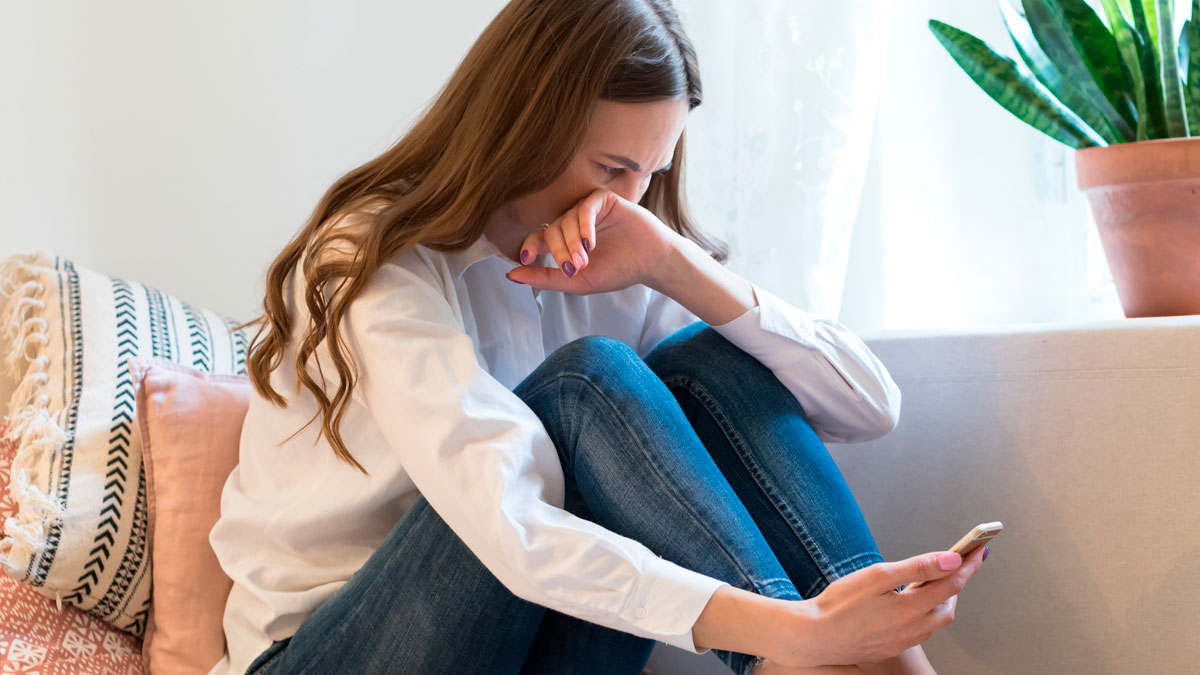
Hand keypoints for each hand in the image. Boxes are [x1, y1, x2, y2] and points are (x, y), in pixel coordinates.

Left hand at [504, 188, 681, 293]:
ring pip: (566, 220)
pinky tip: (590, 243)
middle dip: (560, 251)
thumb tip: (510, 275)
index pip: (538, 238)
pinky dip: (584, 226)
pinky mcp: (603, 200)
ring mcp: (587, 210)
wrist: (651, 262)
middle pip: (552, 231)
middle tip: (574, 268)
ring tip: (585, 260)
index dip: (529, 246)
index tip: (525, 258)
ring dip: (572, 242)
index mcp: (564, 241)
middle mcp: (572, 223)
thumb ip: (545, 278)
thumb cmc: (617, 271)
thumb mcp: (577, 281)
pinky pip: (584, 208)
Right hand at [767, 545, 986, 667]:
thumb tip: (951, 559)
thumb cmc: (839, 605)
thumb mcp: (878, 576)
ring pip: (934, 620)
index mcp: (912, 608)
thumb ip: (917, 567)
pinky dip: (923, 613)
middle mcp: (913, 629)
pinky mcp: (892, 647)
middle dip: (956, 584)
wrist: (815, 637)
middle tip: (958, 565)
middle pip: (947, 605)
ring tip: (931, 581)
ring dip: (939, 600)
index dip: (969, 565)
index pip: (952, 583)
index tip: (980, 550)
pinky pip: (918, 630)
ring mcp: (903, 641)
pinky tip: (908, 604)